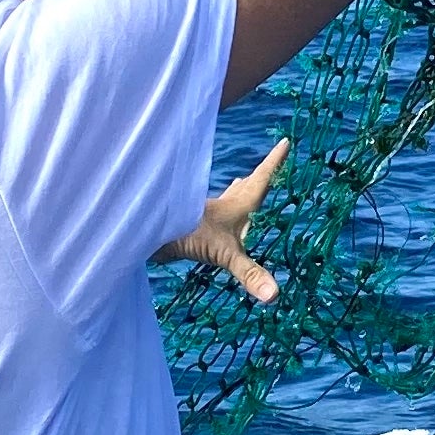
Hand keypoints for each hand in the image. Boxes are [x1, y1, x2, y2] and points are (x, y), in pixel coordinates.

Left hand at [156, 138, 286, 303]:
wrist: (148, 235)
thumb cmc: (188, 234)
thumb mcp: (225, 253)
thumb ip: (248, 273)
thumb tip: (274, 294)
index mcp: (237, 204)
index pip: (261, 178)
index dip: (274, 161)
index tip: (285, 140)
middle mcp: (225, 206)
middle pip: (247, 186)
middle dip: (261, 176)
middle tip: (273, 164)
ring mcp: (209, 215)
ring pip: (230, 197)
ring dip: (241, 191)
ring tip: (246, 184)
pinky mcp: (196, 225)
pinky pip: (217, 213)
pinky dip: (225, 210)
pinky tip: (221, 217)